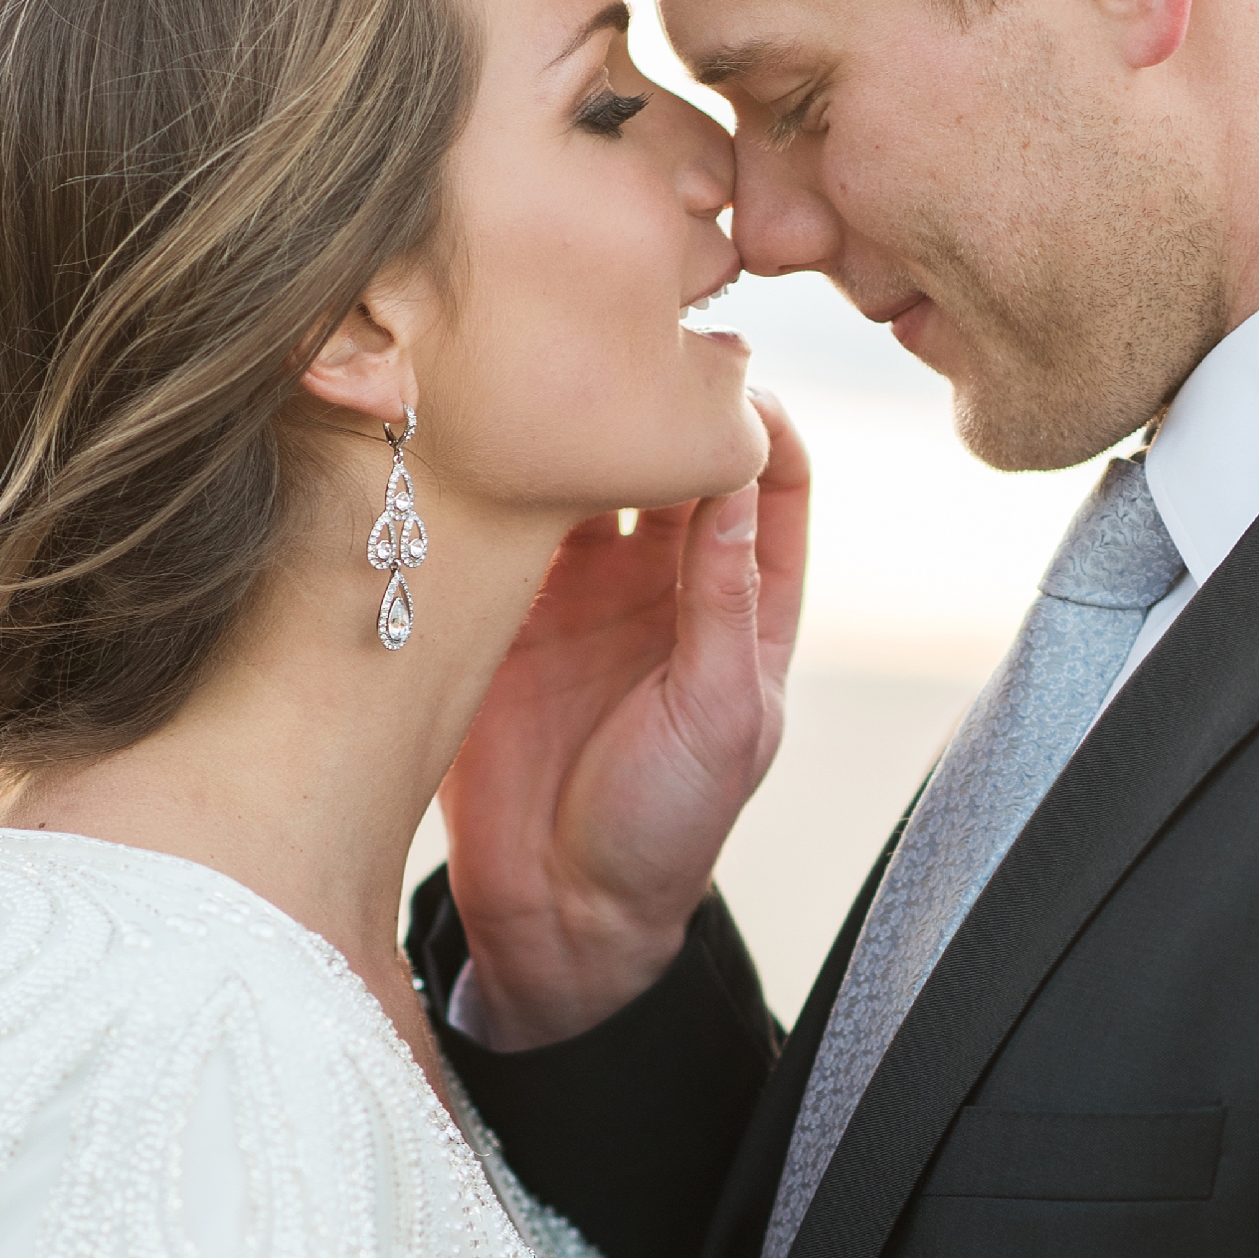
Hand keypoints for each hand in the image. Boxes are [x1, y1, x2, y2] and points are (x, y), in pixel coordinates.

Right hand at [438, 391, 809, 1047]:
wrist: (555, 914)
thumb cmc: (665, 830)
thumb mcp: (718, 715)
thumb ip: (723, 597)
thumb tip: (737, 476)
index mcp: (739, 603)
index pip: (772, 481)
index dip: (763, 424)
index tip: (734, 383)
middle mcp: (660, 580)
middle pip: (669, 454)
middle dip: (657, 397)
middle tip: (632, 343)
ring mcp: (575, 586)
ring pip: (581, 470)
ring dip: (573, 425)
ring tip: (555, 374)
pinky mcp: (497, 605)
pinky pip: (500, 519)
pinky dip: (497, 475)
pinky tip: (486, 436)